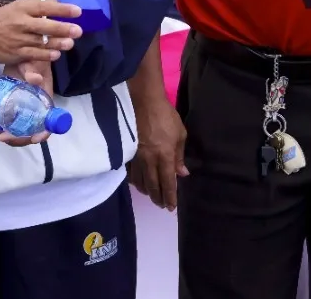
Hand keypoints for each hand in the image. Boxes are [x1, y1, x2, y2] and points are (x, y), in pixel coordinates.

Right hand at [0, 0, 82, 64]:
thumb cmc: (7, 17)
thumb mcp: (20, 5)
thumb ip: (39, 5)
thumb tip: (60, 3)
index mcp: (23, 8)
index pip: (44, 7)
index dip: (61, 9)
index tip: (77, 11)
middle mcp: (21, 23)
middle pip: (44, 26)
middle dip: (62, 29)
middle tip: (78, 31)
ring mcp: (18, 39)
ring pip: (40, 42)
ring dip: (57, 43)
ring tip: (70, 43)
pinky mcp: (16, 53)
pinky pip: (33, 54)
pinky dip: (45, 55)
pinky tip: (56, 54)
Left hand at [0, 60, 53, 146]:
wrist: (18, 60)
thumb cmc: (30, 62)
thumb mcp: (33, 65)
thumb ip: (33, 72)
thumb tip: (35, 79)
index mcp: (44, 103)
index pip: (48, 122)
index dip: (43, 133)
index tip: (34, 138)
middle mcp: (34, 111)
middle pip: (29, 132)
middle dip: (16, 138)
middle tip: (1, 135)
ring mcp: (22, 112)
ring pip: (16, 131)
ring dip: (4, 135)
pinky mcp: (11, 110)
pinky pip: (6, 124)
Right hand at [128, 95, 188, 209]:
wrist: (143, 103)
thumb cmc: (166, 117)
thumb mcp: (180, 134)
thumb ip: (180, 155)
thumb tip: (182, 173)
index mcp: (165, 157)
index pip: (168, 182)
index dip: (170, 196)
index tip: (171, 207)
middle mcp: (150, 161)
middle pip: (152, 186)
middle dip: (158, 198)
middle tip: (162, 205)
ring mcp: (136, 158)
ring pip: (140, 182)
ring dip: (147, 191)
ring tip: (152, 196)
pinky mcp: (128, 153)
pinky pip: (130, 173)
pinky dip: (135, 182)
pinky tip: (138, 183)